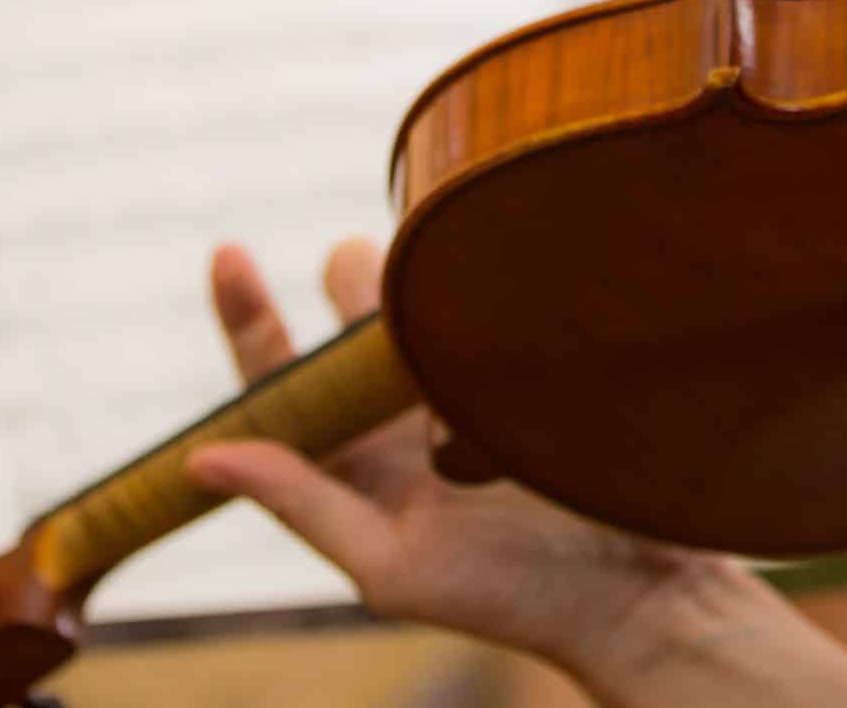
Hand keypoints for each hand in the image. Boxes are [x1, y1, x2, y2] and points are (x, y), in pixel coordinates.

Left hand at [186, 242, 846, 707]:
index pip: (282, 376)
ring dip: (410, 274)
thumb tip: (202, 458)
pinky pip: (483, 308)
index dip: (249, 314)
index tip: (227, 251)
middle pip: (347, 321)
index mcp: (356, 462)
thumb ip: (301, 502)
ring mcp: (468, 387)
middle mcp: (401, 418)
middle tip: (358, 264)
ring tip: (427, 265)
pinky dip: (475, 284)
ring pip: (414, 300)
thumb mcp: (389, 564)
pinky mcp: (526, 369)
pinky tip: (491, 266)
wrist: (644, 594)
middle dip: (344, 280)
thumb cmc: (512, 595)